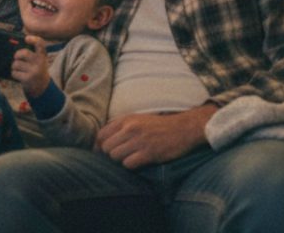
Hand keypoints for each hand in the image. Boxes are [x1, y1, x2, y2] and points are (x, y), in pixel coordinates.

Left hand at [11, 35, 49, 97]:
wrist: (42, 86)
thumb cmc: (36, 68)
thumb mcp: (38, 59)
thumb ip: (30, 51)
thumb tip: (13, 44)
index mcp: (42, 55)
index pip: (40, 44)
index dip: (33, 39)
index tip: (27, 38)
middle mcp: (40, 62)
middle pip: (23, 53)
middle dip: (17, 55)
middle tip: (16, 57)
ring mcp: (34, 71)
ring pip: (16, 63)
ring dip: (15, 66)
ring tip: (20, 69)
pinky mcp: (28, 79)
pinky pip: (14, 73)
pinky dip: (14, 74)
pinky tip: (20, 76)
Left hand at [96, 103, 217, 168]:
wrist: (184, 128)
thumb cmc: (159, 125)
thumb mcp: (138, 118)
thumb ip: (120, 127)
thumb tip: (100, 142)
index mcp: (126, 119)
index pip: (101, 135)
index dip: (99, 146)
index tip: (104, 152)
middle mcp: (130, 128)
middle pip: (106, 148)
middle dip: (111, 154)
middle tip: (122, 155)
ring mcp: (139, 140)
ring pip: (115, 156)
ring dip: (121, 160)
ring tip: (132, 157)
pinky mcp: (149, 153)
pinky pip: (129, 164)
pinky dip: (131, 165)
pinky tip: (139, 161)